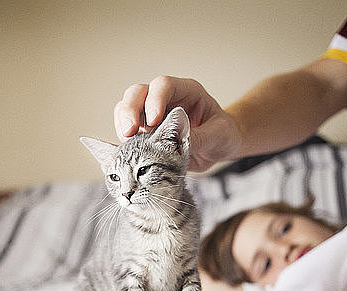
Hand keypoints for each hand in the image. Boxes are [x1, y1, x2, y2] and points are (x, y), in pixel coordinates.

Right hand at [114, 76, 243, 171]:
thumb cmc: (223, 135)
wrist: (219, 147)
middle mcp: (166, 99)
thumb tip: (174, 144)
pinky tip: (129, 149)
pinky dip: (124, 138)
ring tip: (128, 142)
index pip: (164, 85)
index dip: (155, 99)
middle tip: (130, 131)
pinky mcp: (145, 130)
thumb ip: (200, 138)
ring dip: (123, 124)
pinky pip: (128, 129)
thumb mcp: (219, 136)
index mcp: (187, 91)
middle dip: (130, 110)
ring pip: (127, 108)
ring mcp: (152, 113)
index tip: (154, 120)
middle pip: (138, 93)